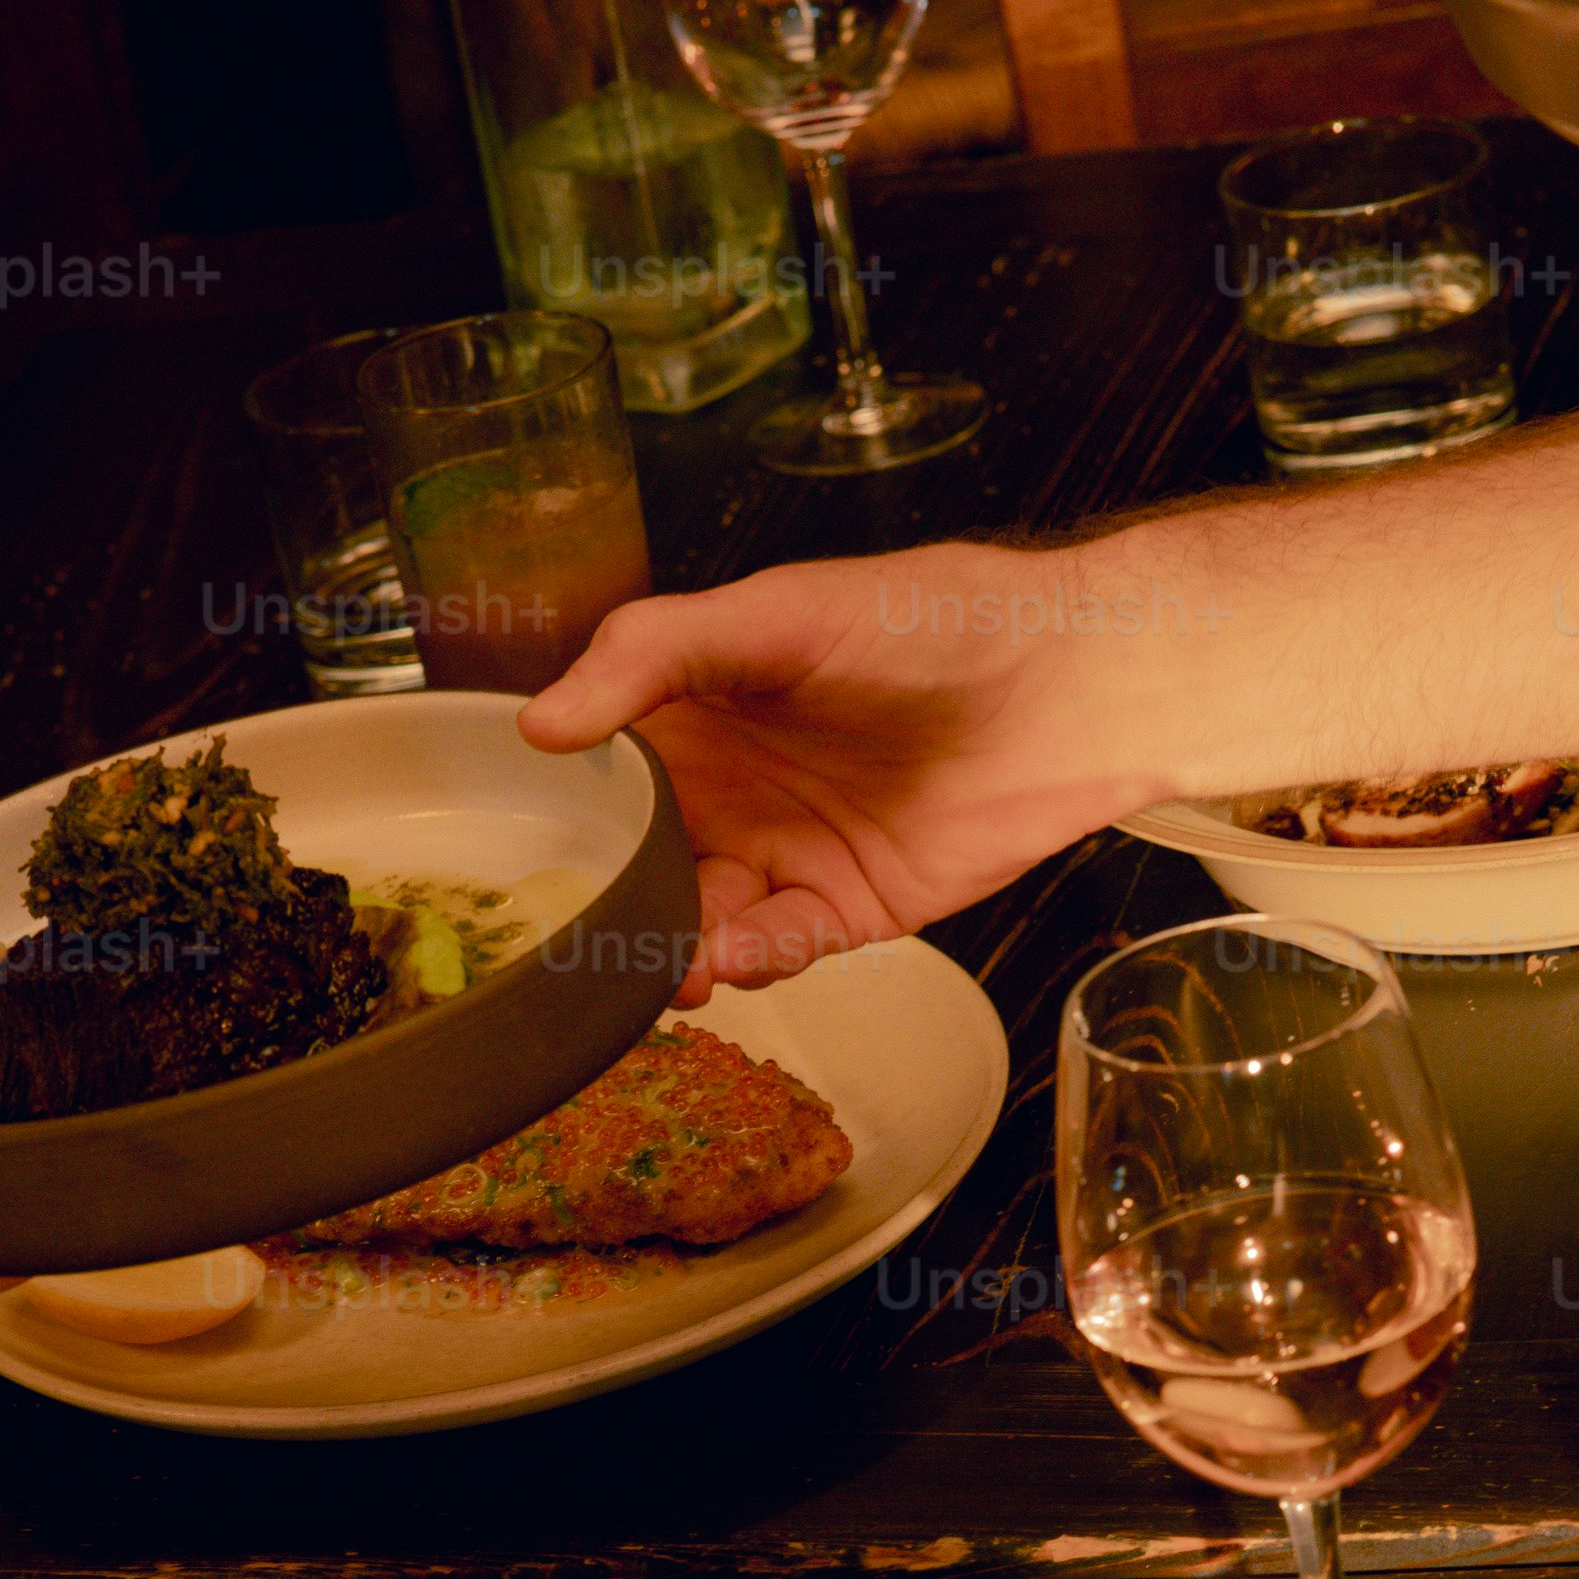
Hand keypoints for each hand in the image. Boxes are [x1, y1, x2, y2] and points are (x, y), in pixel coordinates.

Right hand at [521, 539, 1179, 994]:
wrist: (1064, 682)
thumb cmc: (927, 620)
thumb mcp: (772, 613)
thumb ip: (650, 657)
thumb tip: (541, 723)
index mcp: (692, 709)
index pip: (600, 770)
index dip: (558, 811)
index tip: (514, 851)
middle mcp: (729, 787)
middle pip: (640, 863)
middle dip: (609, 908)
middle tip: (579, 943)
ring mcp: (786, 852)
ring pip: (702, 921)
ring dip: (676, 950)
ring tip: (666, 964)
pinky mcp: (848, 907)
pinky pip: (781, 951)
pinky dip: (753, 962)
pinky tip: (737, 957)